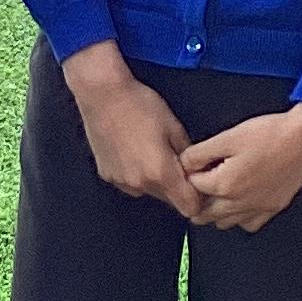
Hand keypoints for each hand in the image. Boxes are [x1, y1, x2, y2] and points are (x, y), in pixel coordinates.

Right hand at [63, 42, 197, 216]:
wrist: (102, 93)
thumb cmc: (140, 104)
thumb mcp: (174, 126)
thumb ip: (188, 155)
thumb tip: (195, 170)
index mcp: (160, 173)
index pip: (189, 207)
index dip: (198, 198)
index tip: (200, 185)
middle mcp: (140, 184)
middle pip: (169, 200)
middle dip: (177, 186)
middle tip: (175, 160)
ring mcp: (120, 181)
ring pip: (148, 191)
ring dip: (155, 180)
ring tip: (151, 151)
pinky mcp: (107, 174)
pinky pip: (129, 182)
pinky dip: (136, 173)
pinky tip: (133, 150)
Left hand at [182, 104, 301, 231]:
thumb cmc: (270, 134)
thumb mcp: (228, 137)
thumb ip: (200, 152)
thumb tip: (184, 162)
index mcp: (224, 184)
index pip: (193, 187)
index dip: (190, 175)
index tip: (192, 167)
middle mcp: (239, 202)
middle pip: (205, 213)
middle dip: (196, 200)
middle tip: (197, 186)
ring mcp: (258, 208)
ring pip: (225, 223)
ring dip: (215, 213)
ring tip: (215, 195)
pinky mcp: (274, 207)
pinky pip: (250, 224)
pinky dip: (240, 218)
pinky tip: (240, 203)